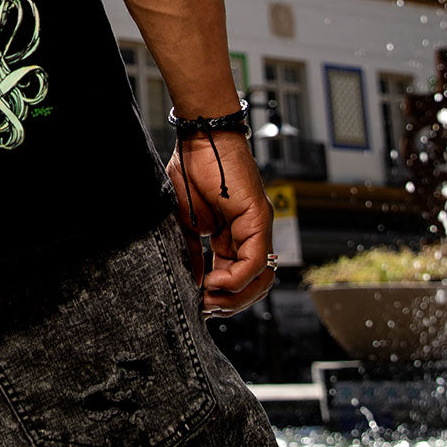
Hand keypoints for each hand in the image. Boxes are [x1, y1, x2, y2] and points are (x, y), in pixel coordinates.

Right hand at [166, 131, 274, 318]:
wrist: (199, 139)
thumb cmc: (192, 169)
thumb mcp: (185, 221)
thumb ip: (192, 251)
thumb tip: (193, 282)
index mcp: (232, 236)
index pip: (235, 279)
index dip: (218, 296)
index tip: (195, 303)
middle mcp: (250, 235)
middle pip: (252, 286)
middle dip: (227, 304)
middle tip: (203, 308)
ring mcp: (258, 228)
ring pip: (261, 280)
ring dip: (234, 297)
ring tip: (208, 298)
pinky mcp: (259, 220)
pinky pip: (255, 262)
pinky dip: (236, 279)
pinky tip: (213, 282)